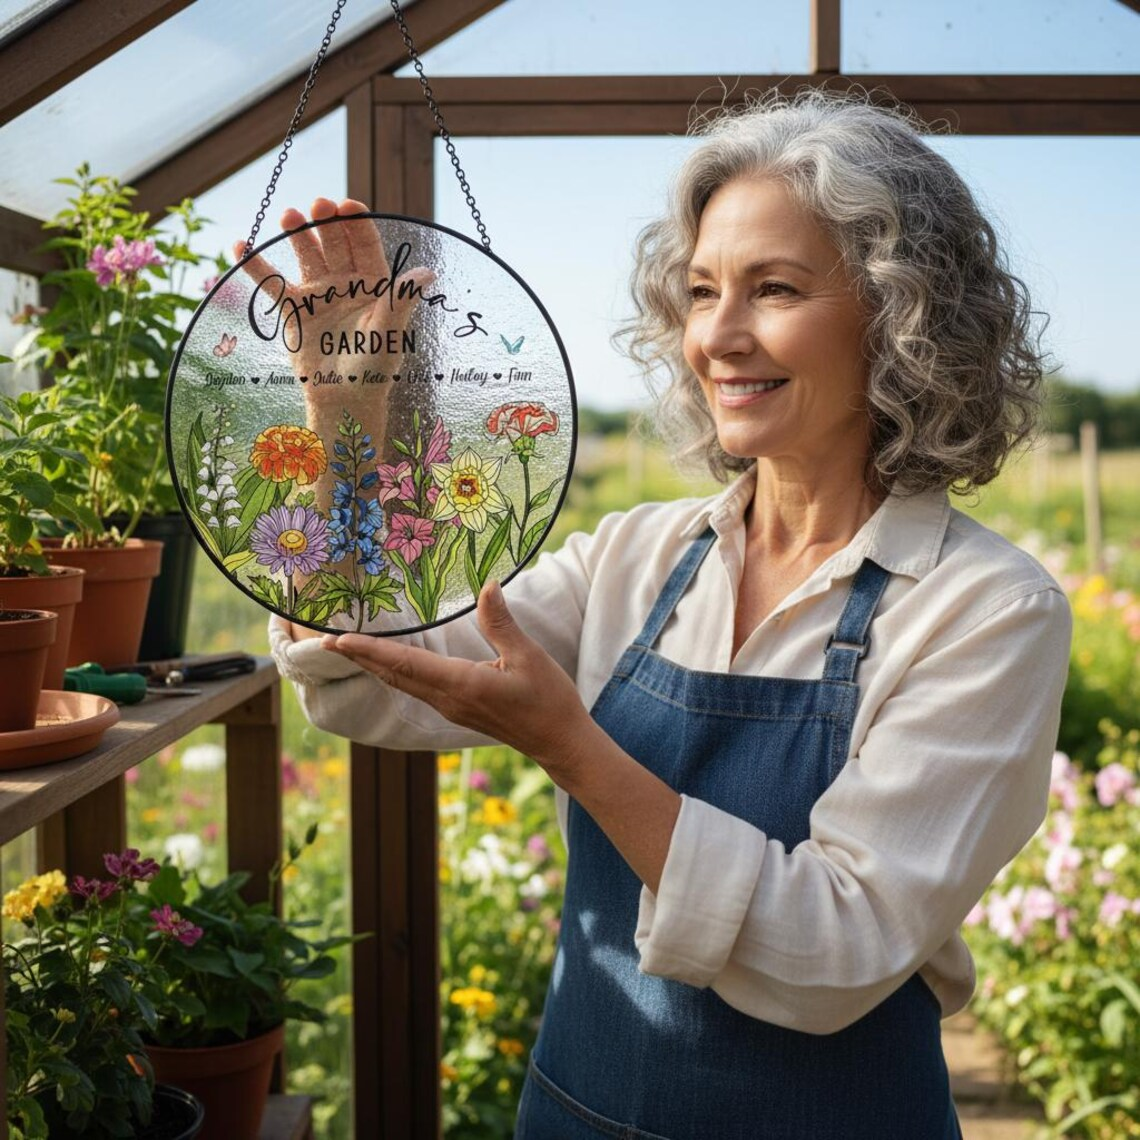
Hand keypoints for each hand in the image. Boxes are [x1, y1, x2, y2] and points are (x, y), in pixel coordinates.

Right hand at [233, 197, 434, 391]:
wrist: (343, 398)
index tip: (349, 205)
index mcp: (374, 283)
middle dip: (327, 222)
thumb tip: (428, 273)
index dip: (357, 223)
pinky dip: (255, 265)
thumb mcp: (389, 332)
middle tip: (318, 205)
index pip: (365, 245)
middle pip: (335, 242)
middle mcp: (346, 281)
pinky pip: (272, 282)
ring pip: (306, 254)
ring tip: (288, 216)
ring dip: (296, 233)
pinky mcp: (294, 308)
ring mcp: (318, 292)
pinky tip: (240, 244)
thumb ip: (401, 301)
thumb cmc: (374, 367)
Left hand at [320, 581, 597, 778]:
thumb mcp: (527, 656)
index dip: (370, 650)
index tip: (338, 640)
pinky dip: (395, 673)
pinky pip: (416, 689)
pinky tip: (388, 665)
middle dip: (359, 657)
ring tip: (348, 649)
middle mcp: (448, 699)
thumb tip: (486, 585)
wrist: (560, 742)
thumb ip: (500, 622)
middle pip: (394, 675)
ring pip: (402, 684)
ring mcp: (451, 708)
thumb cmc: (548, 700)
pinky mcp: (457, 710)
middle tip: (325, 642)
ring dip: (374, 665)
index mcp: (461, 685)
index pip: (404, 664)